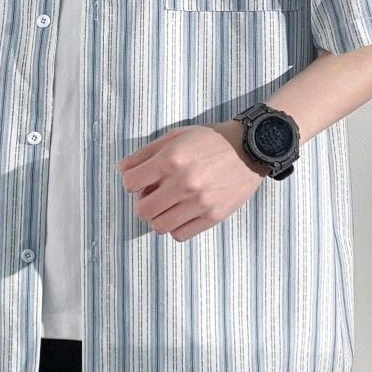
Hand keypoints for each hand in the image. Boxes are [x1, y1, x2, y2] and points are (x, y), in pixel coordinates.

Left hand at [115, 120, 265, 241]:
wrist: (250, 149)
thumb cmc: (210, 140)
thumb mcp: (175, 136)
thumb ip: (145, 153)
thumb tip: (122, 169)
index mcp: (171, 159)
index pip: (130, 183)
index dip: (131, 182)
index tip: (141, 181)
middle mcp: (183, 183)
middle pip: (142, 210)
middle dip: (143, 203)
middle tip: (153, 196)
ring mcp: (199, 202)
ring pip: (159, 226)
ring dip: (158, 217)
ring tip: (168, 206)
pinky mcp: (212, 216)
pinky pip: (180, 235)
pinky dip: (176, 227)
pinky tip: (182, 213)